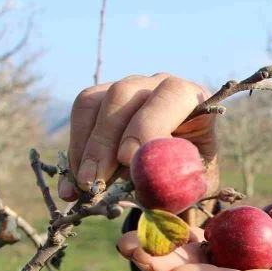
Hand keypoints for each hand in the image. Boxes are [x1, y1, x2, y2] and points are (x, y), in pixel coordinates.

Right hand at [62, 73, 218, 201]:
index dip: (147, 126)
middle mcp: (157, 84)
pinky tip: (74, 185)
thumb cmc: (193, 174)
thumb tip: (147, 184)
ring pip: (94, 102)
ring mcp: (127, 88)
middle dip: (105, 140)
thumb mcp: (196, 183)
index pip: (170, 96)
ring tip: (84, 185)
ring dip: (85, 147)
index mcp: (192, 98)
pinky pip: (81, 114)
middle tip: (96, 180)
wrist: (181, 172)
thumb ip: (179, 183)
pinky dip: (75, 150)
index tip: (129, 160)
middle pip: (122, 95)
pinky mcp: (102, 99)